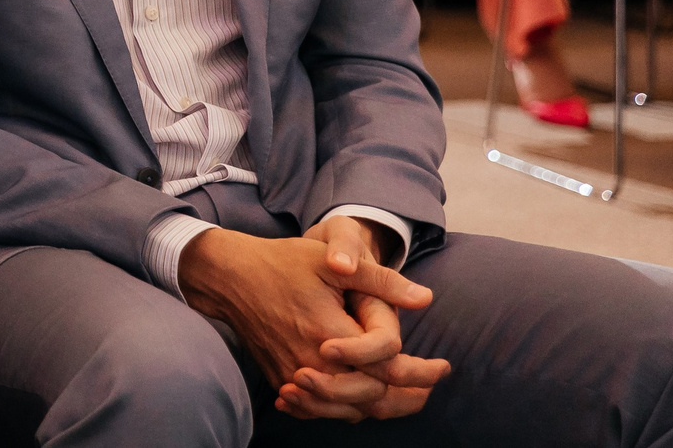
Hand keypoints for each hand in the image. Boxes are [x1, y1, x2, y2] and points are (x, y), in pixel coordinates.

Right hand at [178, 225, 442, 424]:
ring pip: (346, 410)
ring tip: (405, 396)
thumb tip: (426, 299)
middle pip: (371, 399)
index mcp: (328, 333)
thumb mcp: (329, 260)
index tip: (444, 367)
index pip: (386, 371)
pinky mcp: (281, 378)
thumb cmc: (281, 263)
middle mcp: (311, 362)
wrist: (229, 276)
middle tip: (428, 386)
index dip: (421, 373)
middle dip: (407, 397)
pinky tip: (360, 401)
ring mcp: (293, 375)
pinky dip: (344, 410)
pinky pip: (320, 410)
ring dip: (379, 407)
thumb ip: (380, 281)